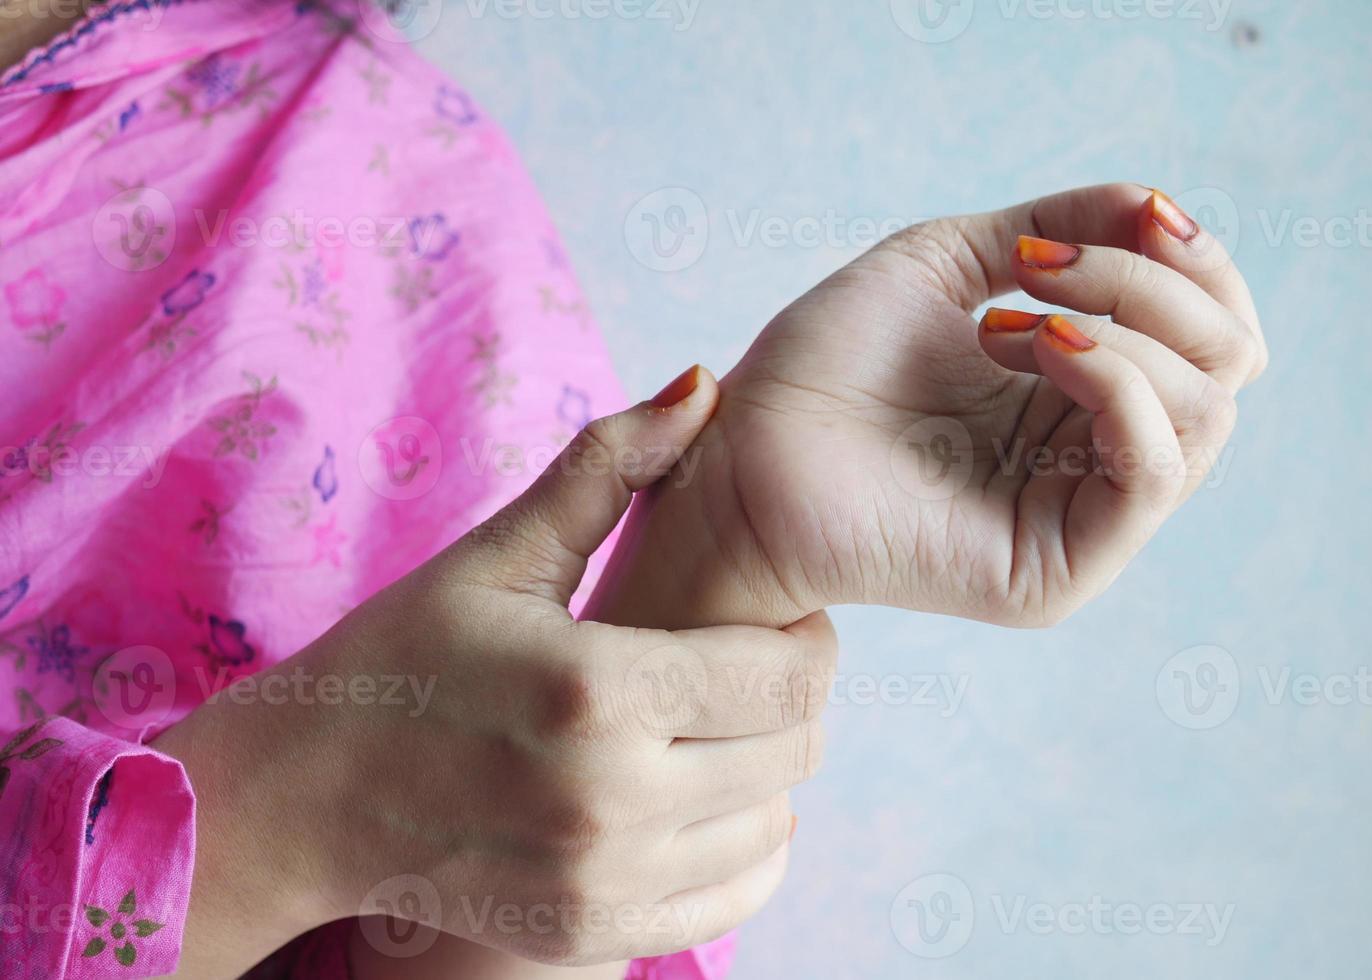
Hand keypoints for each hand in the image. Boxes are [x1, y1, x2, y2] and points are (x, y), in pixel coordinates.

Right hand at [155, 367, 835, 974]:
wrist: (304, 798)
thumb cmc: (402, 658)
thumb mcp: (496, 554)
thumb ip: (609, 467)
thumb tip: (703, 384)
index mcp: (595, 691)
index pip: (790, 675)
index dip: (805, 637)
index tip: (771, 619)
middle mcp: (610, 802)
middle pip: (796, 748)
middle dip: (789, 697)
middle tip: (740, 668)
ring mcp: (603, 884)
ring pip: (775, 823)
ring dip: (766, 769)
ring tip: (708, 729)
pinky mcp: (591, 936)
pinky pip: (735, 898)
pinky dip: (742, 846)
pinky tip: (696, 798)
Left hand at [589, 183, 1266, 629]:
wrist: (745, 446)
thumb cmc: (829, 359)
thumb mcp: (954, 259)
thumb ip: (1063, 226)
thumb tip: (1160, 206)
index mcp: (1085, 394)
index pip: (1213, 334)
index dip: (1195, 260)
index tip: (1130, 212)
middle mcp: (1098, 459)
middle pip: (1227, 368)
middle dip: (1154, 284)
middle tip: (1042, 265)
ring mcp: (1084, 521)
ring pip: (1204, 415)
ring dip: (1127, 326)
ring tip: (1015, 316)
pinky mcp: (1058, 572)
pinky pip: (1152, 475)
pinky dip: (1114, 383)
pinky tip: (1036, 345)